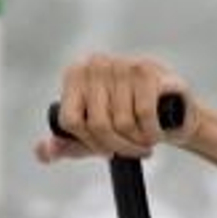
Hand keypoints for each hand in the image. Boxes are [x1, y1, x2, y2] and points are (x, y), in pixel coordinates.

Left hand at [35, 53, 196, 163]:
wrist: (173, 107)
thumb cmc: (129, 120)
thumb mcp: (94, 136)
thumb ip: (66, 145)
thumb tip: (43, 153)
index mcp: (74, 75)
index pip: (71, 122)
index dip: (91, 144)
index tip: (107, 151)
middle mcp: (94, 65)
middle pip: (98, 125)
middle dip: (119, 147)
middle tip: (135, 151)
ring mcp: (120, 65)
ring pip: (123, 122)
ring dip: (138, 142)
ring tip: (146, 141)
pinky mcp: (145, 71)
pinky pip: (144, 115)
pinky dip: (152, 133)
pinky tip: (156, 133)